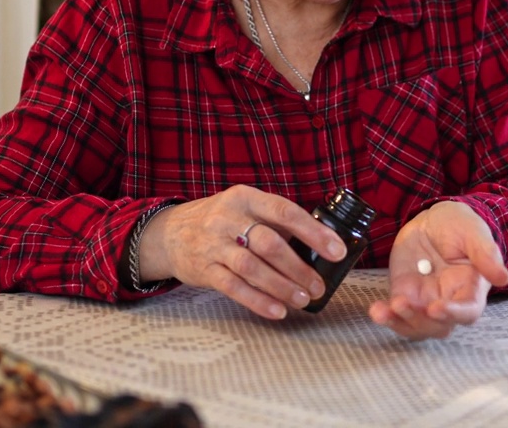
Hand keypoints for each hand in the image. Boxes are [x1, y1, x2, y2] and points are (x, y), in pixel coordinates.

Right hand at [136, 184, 346, 319]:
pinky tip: (277, 310)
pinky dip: (258, 301)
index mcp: (246, 198)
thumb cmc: (222, 221)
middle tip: (319, 285)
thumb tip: (320, 244)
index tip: (337, 250)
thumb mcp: (245, 208)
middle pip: (269, 243)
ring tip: (303, 299)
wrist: (170, 232)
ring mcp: (213, 244)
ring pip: (252, 268)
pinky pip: (233, 288)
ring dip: (281, 286)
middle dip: (298, 267)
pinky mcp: (204, 270)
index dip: (314, 232)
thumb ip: (276, 221)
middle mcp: (228, 218)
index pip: (285, 212)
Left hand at [368, 201, 507, 339]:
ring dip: (399, 322)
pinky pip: (395, 313)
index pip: (467, 311)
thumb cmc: (460, 225)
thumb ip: (485, 253)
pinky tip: (376, 310)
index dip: (453, 314)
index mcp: (471, 288)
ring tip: (383, 310)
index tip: (435, 308)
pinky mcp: (404, 293)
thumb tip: (503, 277)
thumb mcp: (473, 232)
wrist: (433, 219)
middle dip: (420, 321)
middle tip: (402, 304)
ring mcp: (425, 300)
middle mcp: (449, 300)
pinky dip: (385, 315)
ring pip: (415, 326)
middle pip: (439, 326)